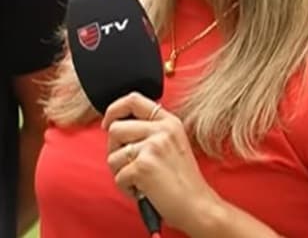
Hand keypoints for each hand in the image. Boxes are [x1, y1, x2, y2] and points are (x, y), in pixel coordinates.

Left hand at [103, 92, 224, 234]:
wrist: (200, 208)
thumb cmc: (182, 182)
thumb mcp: (173, 144)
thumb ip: (151, 130)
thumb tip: (116, 123)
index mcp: (169, 122)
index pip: (133, 99)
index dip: (114, 109)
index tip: (108, 123)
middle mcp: (162, 130)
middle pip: (115, 129)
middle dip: (115, 150)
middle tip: (130, 165)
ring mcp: (153, 147)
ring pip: (112, 155)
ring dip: (121, 172)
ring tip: (141, 181)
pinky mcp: (143, 166)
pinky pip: (118, 176)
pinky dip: (126, 188)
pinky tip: (144, 191)